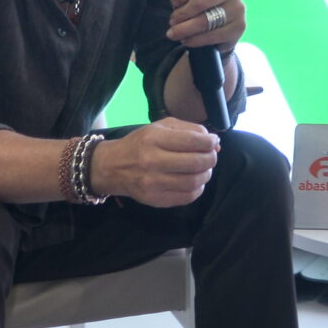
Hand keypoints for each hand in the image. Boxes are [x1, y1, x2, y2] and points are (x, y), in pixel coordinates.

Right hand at [91, 117, 218, 206]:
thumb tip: (215, 142)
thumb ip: (189, 130)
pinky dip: (198, 189)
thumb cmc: (141, 143)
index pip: (194, 141)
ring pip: (194, 182)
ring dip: (206, 174)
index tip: (213, 142)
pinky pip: (187, 197)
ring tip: (204, 169)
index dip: (210, 142)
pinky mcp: (154, 200)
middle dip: (211, 158)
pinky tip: (194, 181)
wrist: (112, 166)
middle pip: (197, 162)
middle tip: (211, 156)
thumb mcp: (161, 127)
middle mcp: (153, 161)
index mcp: (155, 138)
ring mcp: (153, 183)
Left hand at [149, 0, 244, 48]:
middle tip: (172, 20)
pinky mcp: (239, 27)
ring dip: (185, 29)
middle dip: (181, 14)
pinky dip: (195, 40)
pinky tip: (186, 40)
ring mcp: (238, 8)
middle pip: (201, 1)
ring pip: (206, 20)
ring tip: (174, 33)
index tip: (173, 2)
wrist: (222, 25)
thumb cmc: (200, 2)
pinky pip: (213, 35)